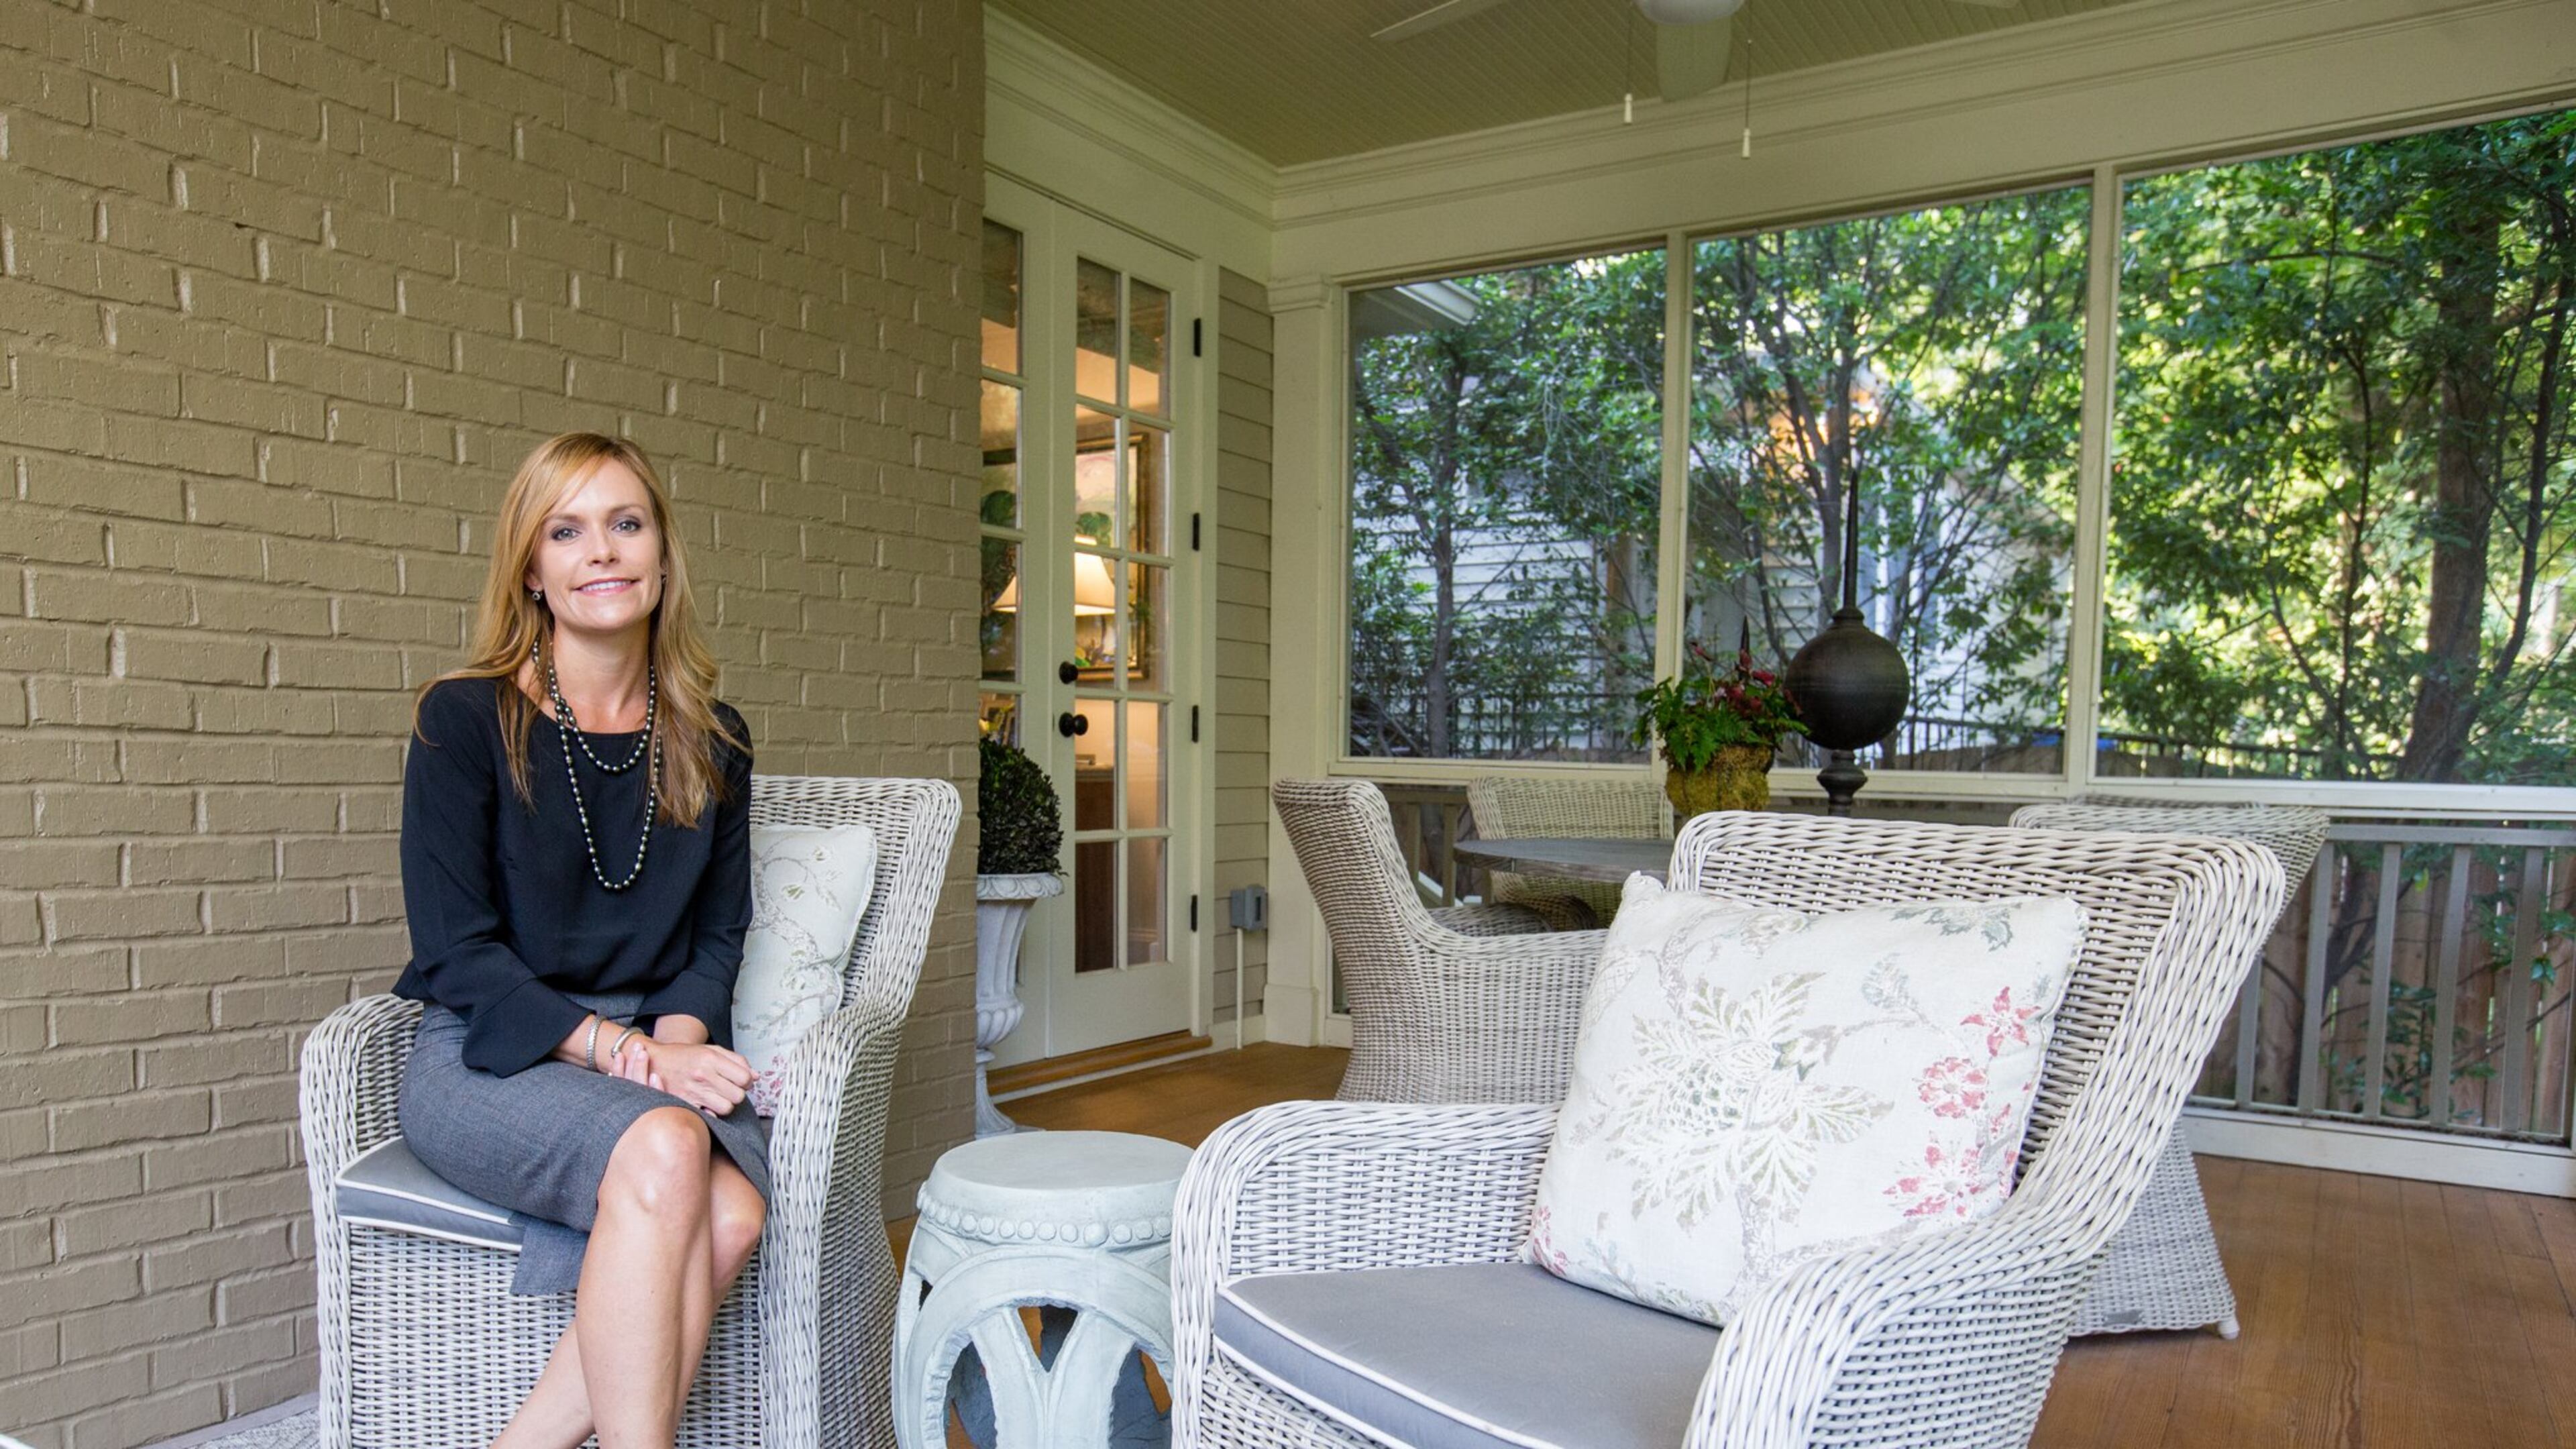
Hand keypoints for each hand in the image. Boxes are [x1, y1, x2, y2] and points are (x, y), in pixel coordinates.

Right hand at [622, 1036, 753, 1115]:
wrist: (656, 1061)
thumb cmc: (685, 1055)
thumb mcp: (712, 1049)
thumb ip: (737, 1061)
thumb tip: (756, 1076)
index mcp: (711, 1059)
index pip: (745, 1078)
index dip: (747, 1081)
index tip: (741, 1080)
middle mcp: (702, 1075)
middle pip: (738, 1096)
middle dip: (737, 1093)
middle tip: (729, 1088)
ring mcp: (692, 1091)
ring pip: (726, 1108)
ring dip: (726, 1104)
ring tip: (718, 1096)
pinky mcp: (684, 1104)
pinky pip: (710, 1116)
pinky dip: (711, 1112)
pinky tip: (707, 1104)